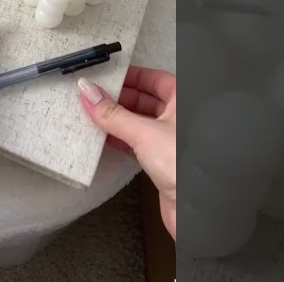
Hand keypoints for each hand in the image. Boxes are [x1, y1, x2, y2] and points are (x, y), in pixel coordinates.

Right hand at [77, 66, 176, 238]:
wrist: (195, 208)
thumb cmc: (183, 165)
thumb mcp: (143, 133)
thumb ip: (112, 113)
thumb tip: (89, 92)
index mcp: (182, 101)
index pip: (154, 78)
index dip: (130, 76)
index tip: (106, 77)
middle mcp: (178, 117)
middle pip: (145, 99)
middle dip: (119, 98)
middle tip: (94, 97)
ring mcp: (170, 139)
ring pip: (140, 121)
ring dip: (118, 120)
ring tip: (93, 115)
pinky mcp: (161, 160)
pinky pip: (137, 142)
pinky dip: (121, 138)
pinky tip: (103, 138)